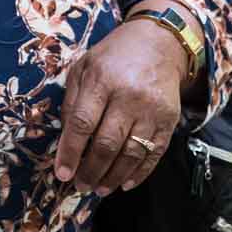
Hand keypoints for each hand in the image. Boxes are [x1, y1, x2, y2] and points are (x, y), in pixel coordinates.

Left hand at [53, 15, 186, 195]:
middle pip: (107, 144)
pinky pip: (154, 153)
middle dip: (91, 171)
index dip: (71, 152)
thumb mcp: (84, 67)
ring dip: (113, 177)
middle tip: (80, 186)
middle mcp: (128, 96)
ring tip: (99, 189)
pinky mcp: (169, 119)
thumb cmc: (113, 57)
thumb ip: (72, 101)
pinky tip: (125, 183)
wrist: (159, 42)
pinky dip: (140, 173)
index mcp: (101, 80)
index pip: (82, 123)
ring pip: (131, 154)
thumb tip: (65, 139)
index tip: (62, 173)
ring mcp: (151, 109)